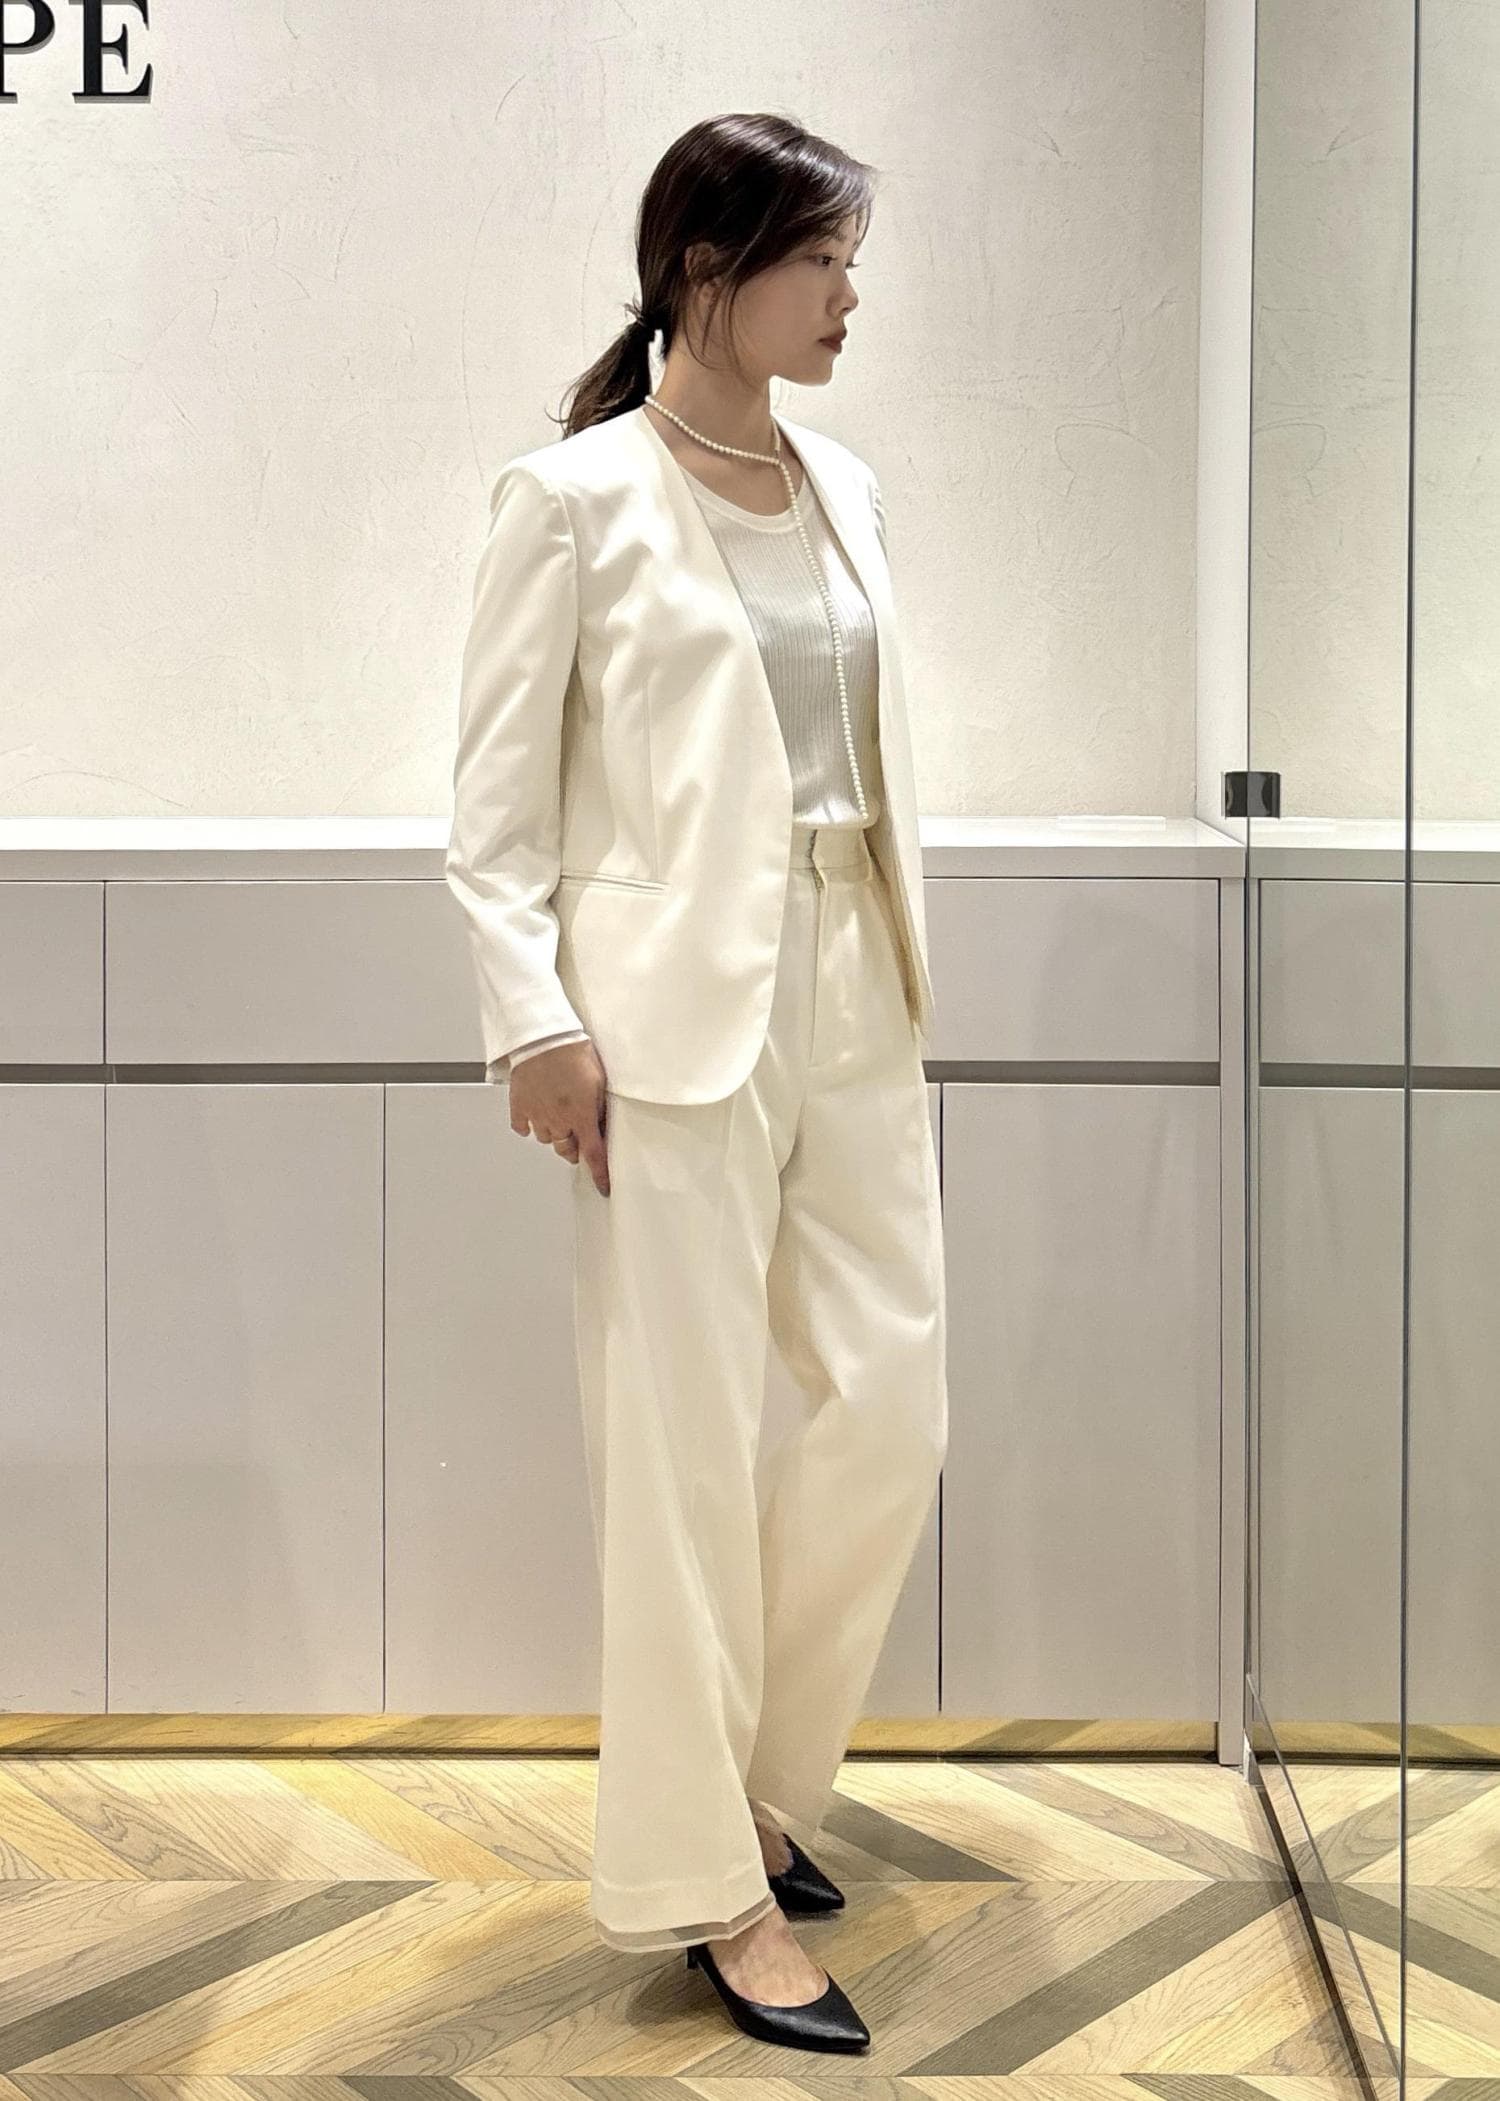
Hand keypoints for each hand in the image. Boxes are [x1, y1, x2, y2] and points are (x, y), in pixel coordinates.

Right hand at [508, 1040, 610, 1195]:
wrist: (543, 1037)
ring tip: (558, 1115)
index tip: (603, 1187)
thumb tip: (602, 1125)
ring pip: (546, 1140)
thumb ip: (600, 1108)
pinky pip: (522, 1127)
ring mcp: (536, 1115)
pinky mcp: (519, 1105)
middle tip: (578, 1134)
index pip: (594, 1154)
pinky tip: (536, 1112)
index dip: (600, 1173)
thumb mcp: (600, 1081)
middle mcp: (558, 1120)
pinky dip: (529, 1125)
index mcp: (581, 1115)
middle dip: (575, 1147)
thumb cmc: (574, 1052)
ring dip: (554, 1133)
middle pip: (567, 1150)